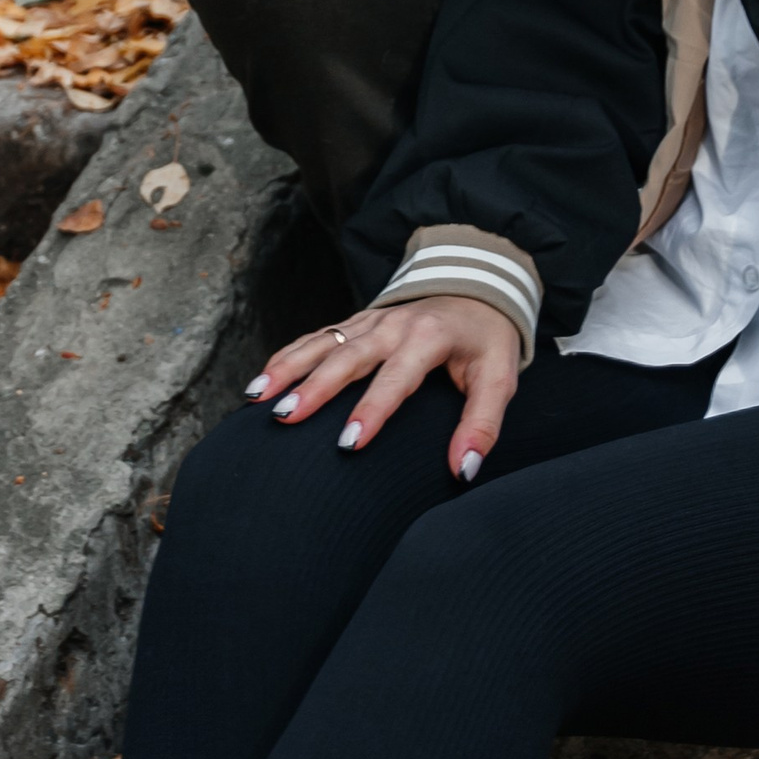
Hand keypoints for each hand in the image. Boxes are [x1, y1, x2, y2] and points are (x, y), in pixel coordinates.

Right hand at [249, 296, 519, 480]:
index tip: (348, 443)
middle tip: (285, 417)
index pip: (397, 378)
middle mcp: (393, 324)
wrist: (477, 288)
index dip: (373, 410)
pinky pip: (316, 337)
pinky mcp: (356, 321)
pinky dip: (287, 356)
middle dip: (314, 387)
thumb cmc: (487, 342)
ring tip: (257, 398)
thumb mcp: (500, 379)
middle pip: (347, 356)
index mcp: (429, 337)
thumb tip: (463, 470)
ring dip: (288, 368)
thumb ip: (483, 424)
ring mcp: (370, 320)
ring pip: (322, 343)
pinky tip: (263, 380)